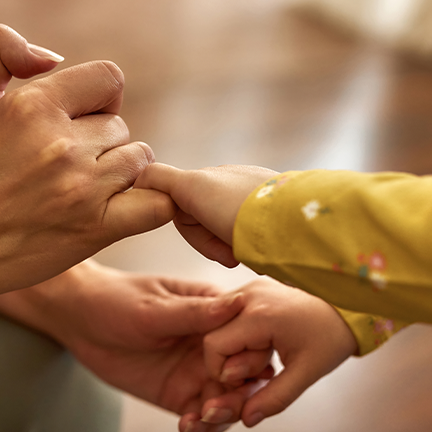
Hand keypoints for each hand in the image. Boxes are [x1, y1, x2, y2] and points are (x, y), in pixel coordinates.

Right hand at [0, 25, 174, 313]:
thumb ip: (0, 50)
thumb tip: (53, 55)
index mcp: (35, 105)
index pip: (109, 78)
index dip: (101, 97)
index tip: (82, 119)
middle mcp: (63, 145)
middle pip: (121, 126)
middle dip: (102, 140)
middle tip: (71, 164)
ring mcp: (84, 188)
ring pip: (140, 160)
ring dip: (122, 171)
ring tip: (88, 187)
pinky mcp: (98, 228)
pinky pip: (157, 205)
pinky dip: (152, 203)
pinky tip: (126, 206)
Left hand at [0, 260, 247, 431]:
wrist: (80, 319)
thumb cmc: (117, 300)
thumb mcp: (154, 308)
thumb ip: (195, 313)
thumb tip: (239, 303)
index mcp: (213, 312)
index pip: (249, 337)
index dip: (250, 359)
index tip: (234, 375)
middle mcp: (211, 344)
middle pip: (244, 376)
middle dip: (238, 398)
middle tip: (214, 410)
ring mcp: (196, 370)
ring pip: (226, 402)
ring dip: (220, 419)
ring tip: (196, 422)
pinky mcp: (178, 393)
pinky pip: (200, 418)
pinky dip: (200, 431)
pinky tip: (186, 430)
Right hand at [134, 163, 277, 266]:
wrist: (292, 224)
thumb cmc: (238, 208)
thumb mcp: (191, 187)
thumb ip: (159, 178)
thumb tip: (139, 176)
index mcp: (215, 175)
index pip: (182, 204)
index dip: (189, 228)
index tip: (203, 237)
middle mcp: (234, 183)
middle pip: (202, 221)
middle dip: (210, 242)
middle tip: (228, 256)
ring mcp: (255, 198)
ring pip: (223, 232)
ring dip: (227, 247)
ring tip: (243, 255)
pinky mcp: (274, 214)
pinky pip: (248, 235)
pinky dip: (246, 247)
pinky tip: (257, 252)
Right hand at [191, 277, 356, 431]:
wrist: (348, 305)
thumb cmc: (330, 337)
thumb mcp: (306, 372)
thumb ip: (274, 397)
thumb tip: (246, 419)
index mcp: (260, 315)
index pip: (214, 346)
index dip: (223, 372)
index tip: (249, 381)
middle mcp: (248, 294)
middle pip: (213, 334)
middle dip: (230, 359)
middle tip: (261, 367)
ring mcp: (250, 287)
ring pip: (218, 323)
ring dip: (234, 344)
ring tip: (265, 351)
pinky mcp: (253, 287)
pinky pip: (229, 314)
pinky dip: (239, 332)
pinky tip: (262, 339)